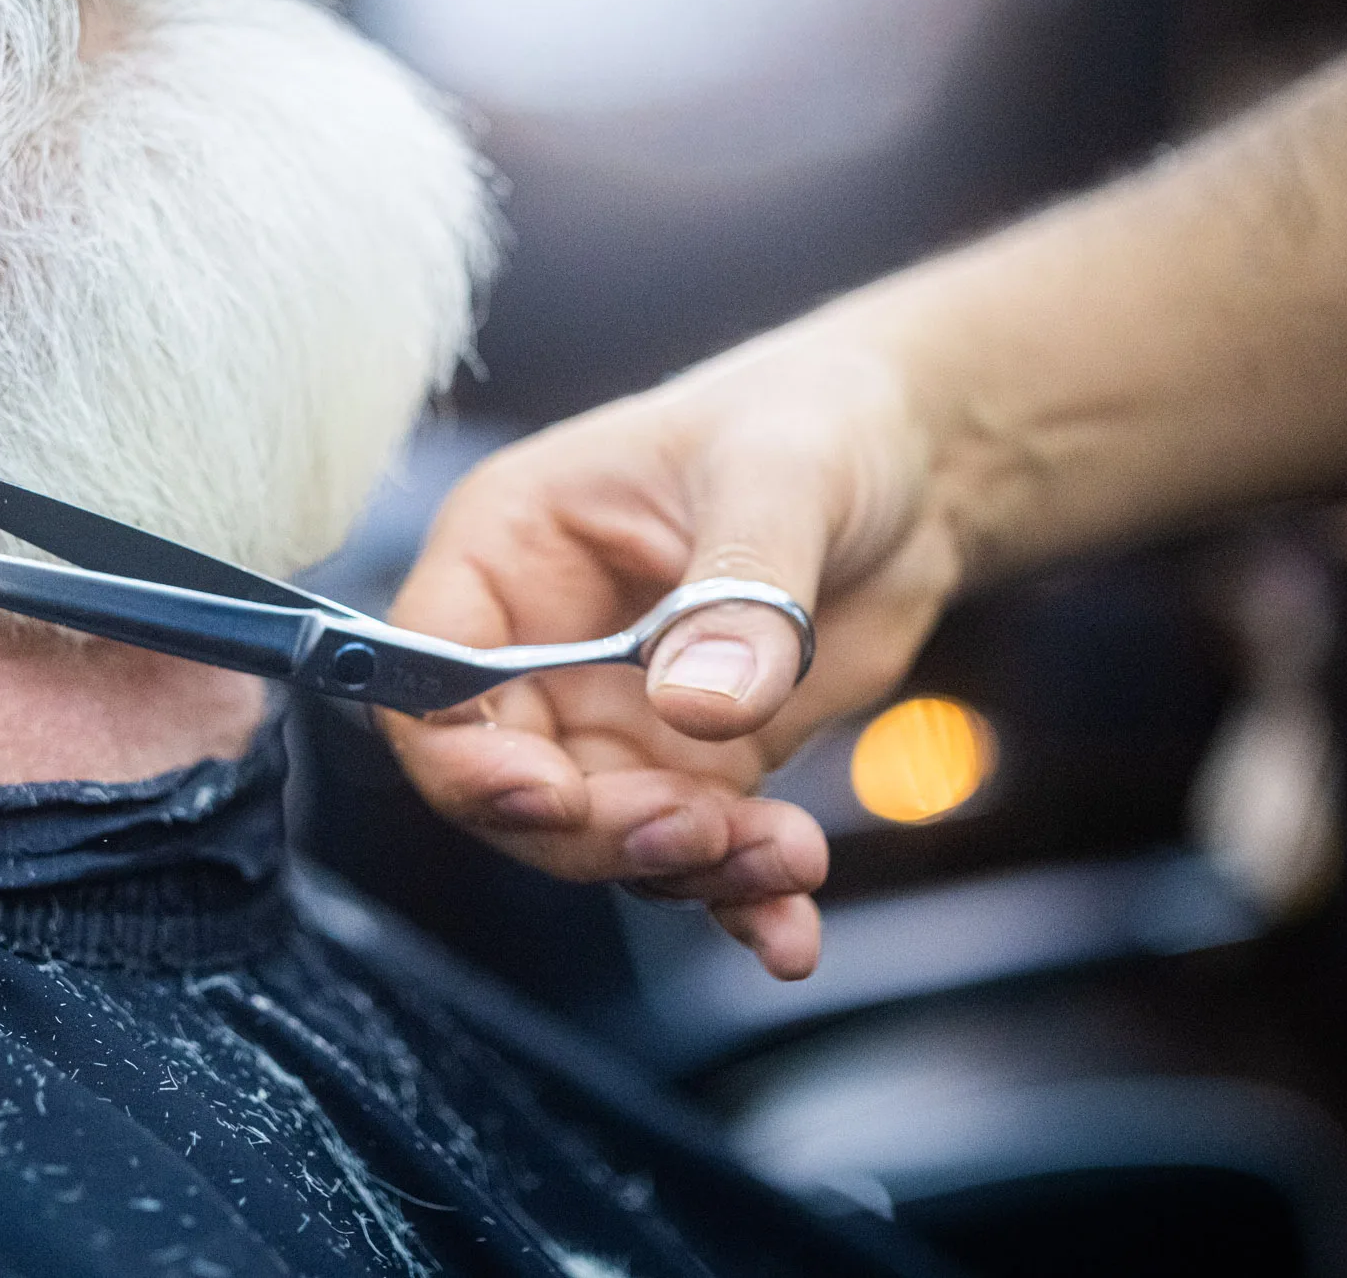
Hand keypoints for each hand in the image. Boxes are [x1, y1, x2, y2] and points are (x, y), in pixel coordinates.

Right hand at [380, 328, 963, 977]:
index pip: (427, 679)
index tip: (555, 798)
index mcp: (509, 552)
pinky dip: (735, 900)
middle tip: (699, 831)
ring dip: (682, 868)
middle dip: (596, 831)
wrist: (919, 470)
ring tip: (784, 858)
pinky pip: (689, 853)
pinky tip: (788, 924)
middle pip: (507, 783)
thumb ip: (737, 592)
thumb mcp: (781, 477)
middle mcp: (540, 645)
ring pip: (598, 837)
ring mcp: (612, 715)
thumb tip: (695, 709)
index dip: (466, 757)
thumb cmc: (816, 422)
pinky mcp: (691, 765)